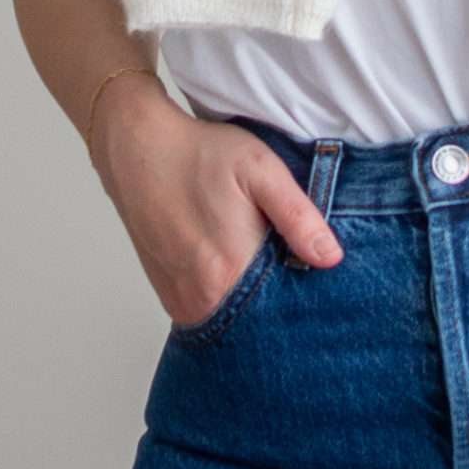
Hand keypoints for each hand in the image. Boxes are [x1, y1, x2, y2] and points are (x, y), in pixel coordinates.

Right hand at [90, 74, 342, 326]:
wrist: (137, 149)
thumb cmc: (201, 154)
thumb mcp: (261, 170)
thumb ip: (298, 216)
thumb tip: (331, 258)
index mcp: (228, 270)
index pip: (284, 309)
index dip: (305, 296)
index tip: (313, 276)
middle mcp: (199, 296)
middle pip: (259, 319)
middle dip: (280, 302)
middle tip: (287, 263)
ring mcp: (180, 301)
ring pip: (234, 318)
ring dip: (252, 300)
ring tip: (259, 260)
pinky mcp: (169, 296)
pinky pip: (211, 311)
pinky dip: (229, 298)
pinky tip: (236, 265)